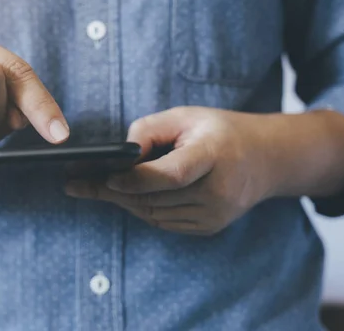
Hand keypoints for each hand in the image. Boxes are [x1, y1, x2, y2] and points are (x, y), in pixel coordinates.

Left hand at [65, 107, 274, 234]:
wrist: (266, 160)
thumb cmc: (221, 131)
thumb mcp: (187, 116)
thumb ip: (149, 130)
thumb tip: (119, 156)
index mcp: (214, 155)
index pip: (171, 175)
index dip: (135, 180)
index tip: (104, 177)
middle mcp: (217, 191)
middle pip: (154, 198)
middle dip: (111, 192)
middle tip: (76, 185)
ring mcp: (215, 215)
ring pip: (153, 214)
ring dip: (122, 201)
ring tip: (90, 188)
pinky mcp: (209, 227)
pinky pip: (164, 221)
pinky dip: (141, 208)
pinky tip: (123, 196)